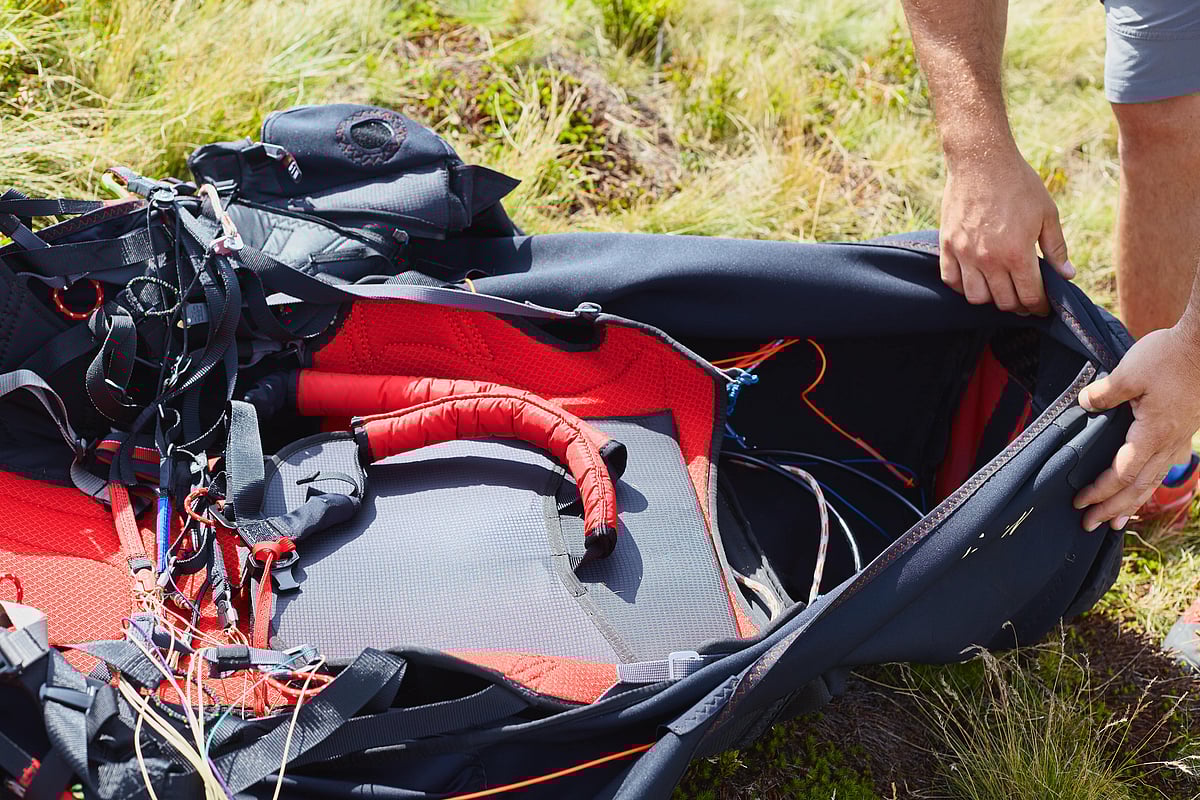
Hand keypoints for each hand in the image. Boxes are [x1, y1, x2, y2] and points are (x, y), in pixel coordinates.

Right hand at [939, 150, 1075, 314]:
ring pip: (976, 297)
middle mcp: (989, 260)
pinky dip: (963, 286)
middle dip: (1018, 305)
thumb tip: (1068, 275)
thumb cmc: (1019, 184)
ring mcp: (965, 254)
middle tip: (1025, 298)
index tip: (1043, 306)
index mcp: (1018, 254)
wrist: (982, 161)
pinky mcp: (947, 246)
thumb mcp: (1047, 214)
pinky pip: (951, 280)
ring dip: (991, 298)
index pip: (1030, 297)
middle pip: (1004, 302)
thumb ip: (1056, 248)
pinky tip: (975, 277)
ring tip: (999, 288)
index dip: (1039, 307)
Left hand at [1074, 324, 1199, 530]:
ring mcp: (1179, 438)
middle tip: (1091, 526)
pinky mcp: (1184, 429)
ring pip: (1155, 480)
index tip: (1080, 503)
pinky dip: (1150, 483)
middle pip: (1139, 487)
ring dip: (1133, 502)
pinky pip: (1165, 466)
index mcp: (1153, 434)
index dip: (1100, 491)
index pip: (1122, 473)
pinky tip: (1145, 487)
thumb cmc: (1170, 356)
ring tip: (1117, 522)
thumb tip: (1083, 404)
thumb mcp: (1129, 372)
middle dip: (1113, 508)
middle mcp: (1168, 443)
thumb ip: (1104, 393)